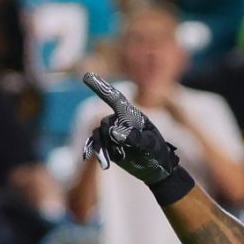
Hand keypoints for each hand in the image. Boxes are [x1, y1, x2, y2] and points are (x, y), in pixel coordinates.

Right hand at [81, 72, 182, 186]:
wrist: (156, 168)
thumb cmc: (157, 152)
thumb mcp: (150, 145)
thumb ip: (134, 137)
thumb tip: (113, 131)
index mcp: (131, 115)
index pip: (114, 98)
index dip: (100, 86)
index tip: (86, 75)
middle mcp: (119, 120)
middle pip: (104, 124)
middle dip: (107, 139)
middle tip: (116, 154)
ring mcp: (112, 132)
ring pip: (98, 136)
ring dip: (100, 148)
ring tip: (106, 164)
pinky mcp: (108, 144)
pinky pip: (96, 144)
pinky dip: (92, 150)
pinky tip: (87, 157)